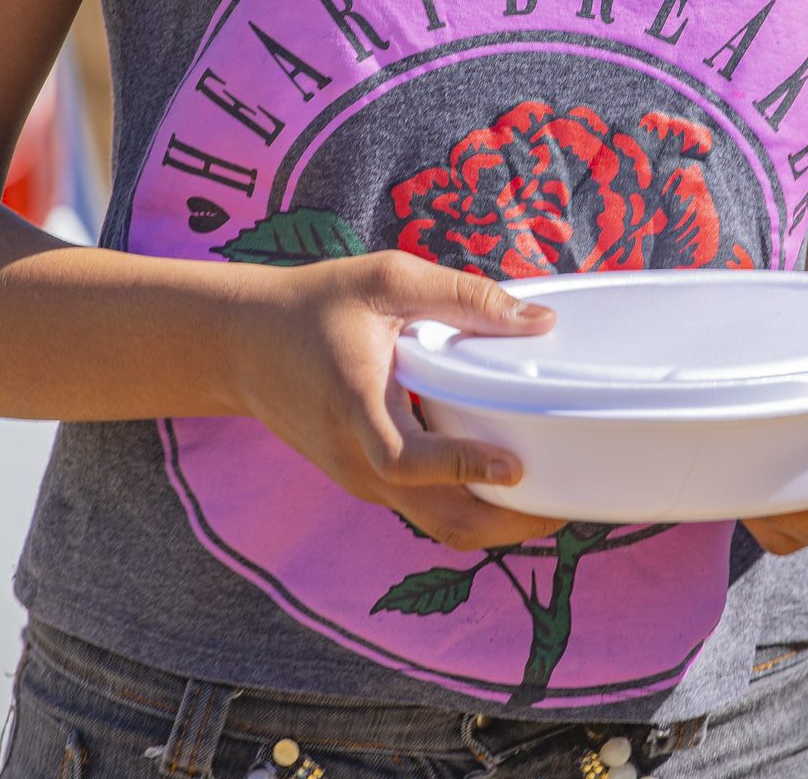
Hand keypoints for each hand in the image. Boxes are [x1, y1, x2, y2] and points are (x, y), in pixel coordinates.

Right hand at [239, 250, 565, 550]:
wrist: (241, 346)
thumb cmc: (314, 305)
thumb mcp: (386, 281)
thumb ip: (464, 297)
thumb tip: (539, 320)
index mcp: (356, 406)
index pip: (407, 460)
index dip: (462, 468)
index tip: (515, 467)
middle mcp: (356, 459)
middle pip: (438, 520)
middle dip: (506, 526)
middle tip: (566, 508)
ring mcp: (359, 479)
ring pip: (436, 525)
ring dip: (494, 526)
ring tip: (551, 505)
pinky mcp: (366, 482)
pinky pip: (424, 510)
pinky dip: (469, 511)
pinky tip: (508, 489)